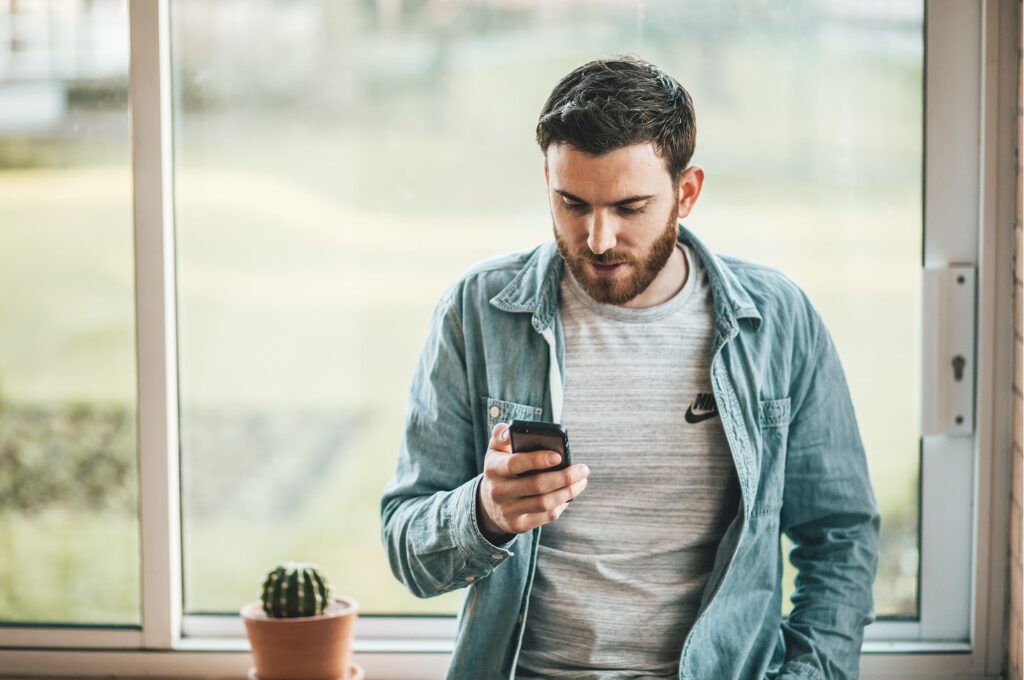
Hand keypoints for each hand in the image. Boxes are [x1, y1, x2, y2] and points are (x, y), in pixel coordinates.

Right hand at [476, 422, 589, 541]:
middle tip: (583, 469)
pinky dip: (561, 505)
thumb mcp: (496, 449)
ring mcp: (507, 511)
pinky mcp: (518, 525)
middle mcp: (498, 491)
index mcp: (493, 468)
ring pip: (544, 503)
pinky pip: (545, 516)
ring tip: (581, 481)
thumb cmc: (500, 468)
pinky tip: (569, 495)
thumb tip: (511, 431)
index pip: (515, 463)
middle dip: (564, 477)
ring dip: (568, 492)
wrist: (488, 503)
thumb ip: (502, 434)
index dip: (537, 460)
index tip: (559, 456)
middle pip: (536, 485)